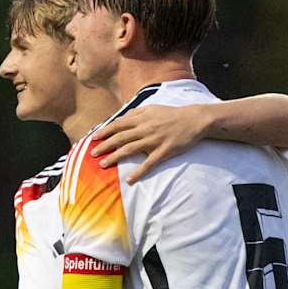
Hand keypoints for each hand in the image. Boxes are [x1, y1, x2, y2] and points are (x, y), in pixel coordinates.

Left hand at [91, 104, 207, 183]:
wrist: (194, 120)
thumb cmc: (172, 114)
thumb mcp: (152, 108)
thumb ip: (136, 113)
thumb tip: (121, 117)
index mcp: (142, 118)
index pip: (118, 124)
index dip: (105, 131)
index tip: (94, 138)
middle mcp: (145, 128)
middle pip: (120, 138)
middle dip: (105, 145)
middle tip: (93, 153)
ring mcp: (154, 140)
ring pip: (130, 149)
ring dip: (115, 157)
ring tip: (103, 165)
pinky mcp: (164, 151)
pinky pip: (149, 163)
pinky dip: (139, 172)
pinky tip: (129, 180)